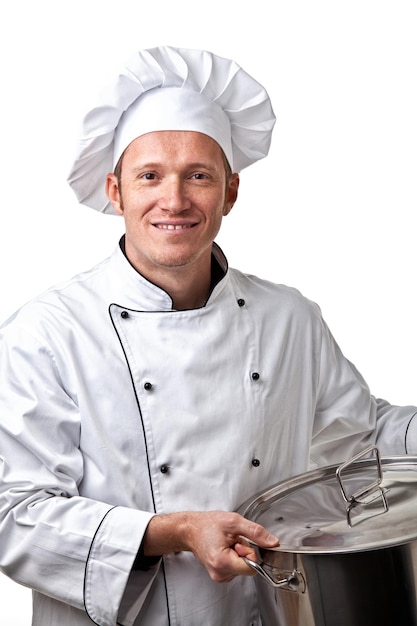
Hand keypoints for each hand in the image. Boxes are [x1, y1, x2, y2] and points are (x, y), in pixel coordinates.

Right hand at [143, 510, 278, 582]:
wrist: (191, 529)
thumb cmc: (208, 524)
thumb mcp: (234, 522)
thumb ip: (256, 532)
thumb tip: (272, 542)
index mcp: (222, 562)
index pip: (252, 567)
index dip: (250, 552)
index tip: (240, 541)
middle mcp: (220, 573)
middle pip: (248, 567)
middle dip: (244, 551)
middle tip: (232, 540)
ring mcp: (219, 576)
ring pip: (242, 568)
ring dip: (239, 553)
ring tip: (226, 542)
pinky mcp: (219, 574)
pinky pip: (236, 568)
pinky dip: (234, 557)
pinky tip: (224, 548)